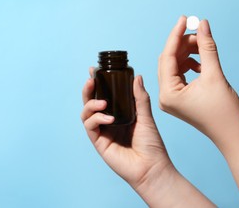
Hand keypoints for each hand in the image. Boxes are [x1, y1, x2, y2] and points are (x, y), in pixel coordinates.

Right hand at [81, 67, 213, 206]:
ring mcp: (102, 132)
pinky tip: (108, 118)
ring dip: (91, 104)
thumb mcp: (146, 116)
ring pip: (86, 113)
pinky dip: (96, 118)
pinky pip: (90, 126)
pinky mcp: (99, 142)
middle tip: (90, 80)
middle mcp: (108, 121)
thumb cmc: (151, 144)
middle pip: (90, 102)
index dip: (97, 83)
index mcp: (118, 114)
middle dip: (88, 90)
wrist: (152, 167)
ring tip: (103, 102)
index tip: (93, 70)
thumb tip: (137, 76)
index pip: (104, 95)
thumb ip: (140, 97)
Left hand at [158, 16, 238, 206]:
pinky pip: (178, 74)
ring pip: (173, 66)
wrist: (232, 134)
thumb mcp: (214, 74)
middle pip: (168, 60)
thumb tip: (203, 25)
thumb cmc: (224, 111)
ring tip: (203, 48)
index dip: (176, 35)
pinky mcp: (178, 98)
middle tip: (199, 32)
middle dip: (183, 44)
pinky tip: (202, 63)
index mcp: (168, 93)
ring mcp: (170, 98)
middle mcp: (164, 96)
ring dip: (187, 53)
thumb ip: (206, 47)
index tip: (185, 18)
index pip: (167, 57)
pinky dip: (189, 64)